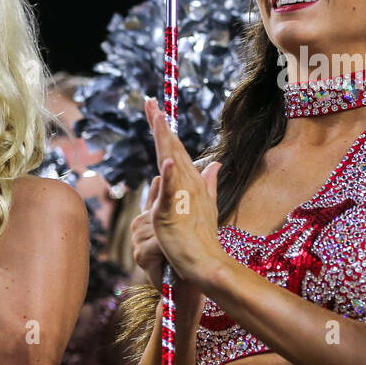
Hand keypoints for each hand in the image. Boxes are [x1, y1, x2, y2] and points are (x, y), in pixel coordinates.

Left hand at [143, 96, 224, 287]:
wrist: (206, 262)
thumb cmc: (202, 236)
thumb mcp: (204, 205)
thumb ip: (209, 183)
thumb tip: (216, 164)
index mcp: (190, 182)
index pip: (175, 149)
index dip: (165, 130)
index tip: (155, 109)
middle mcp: (188, 184)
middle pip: (172, 149)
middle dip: (160, 125)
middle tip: (150, 102)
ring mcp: (181, 196)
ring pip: (171, 162)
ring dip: (165, 139)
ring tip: (157, 117)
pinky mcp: (173, 212)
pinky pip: (171, 191)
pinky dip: (170, 176)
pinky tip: (167, 161)